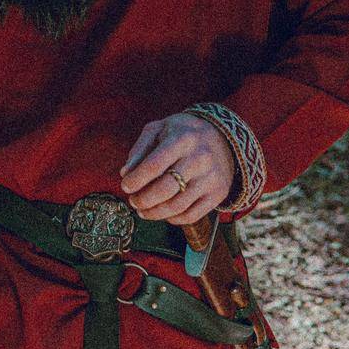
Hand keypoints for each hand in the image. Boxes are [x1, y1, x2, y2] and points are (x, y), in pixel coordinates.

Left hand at [119, 113, 235, 224]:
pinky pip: (192, 215)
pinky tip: (163, 214)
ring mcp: (211, 178)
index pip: (154, 165)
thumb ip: (140, 149)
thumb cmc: (184, 133)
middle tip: (133, 201)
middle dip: (143, 200)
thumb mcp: (160, 129)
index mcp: (182, 139)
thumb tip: (126, 173)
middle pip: (165, 189)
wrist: (224, 138)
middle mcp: (200, 159)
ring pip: (177, 206)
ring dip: (155, 213)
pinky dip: (173, 219)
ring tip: (143, 210)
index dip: (136, 179)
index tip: (125, 186)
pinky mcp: (218, 193)